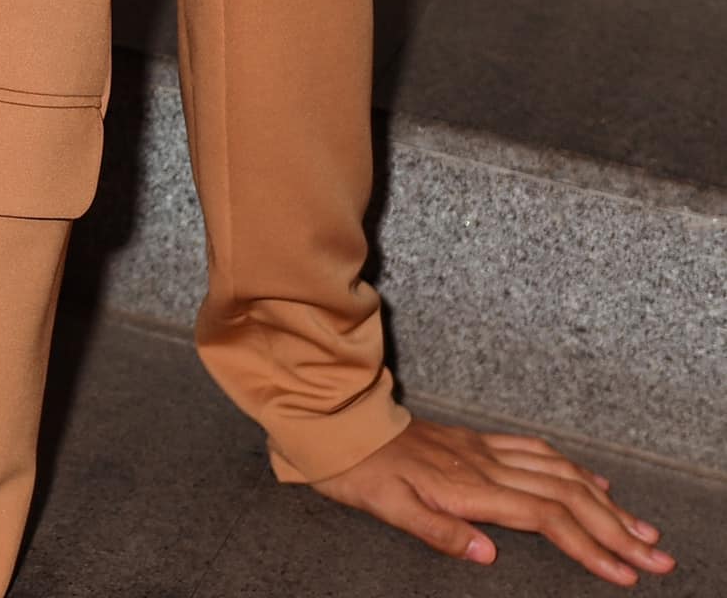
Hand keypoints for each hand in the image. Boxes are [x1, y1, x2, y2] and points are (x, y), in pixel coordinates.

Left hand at [309, 415, 676, 584]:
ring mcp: (485, 450)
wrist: (341, 424)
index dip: (588, 546)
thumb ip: (442, 532)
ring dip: (605, 501)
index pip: (546, 518)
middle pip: (568, 495)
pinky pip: (536, 451)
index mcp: (470, 487)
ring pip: (560, 472)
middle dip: (616, 527)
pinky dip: (573, 467)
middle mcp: (486, 465)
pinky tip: (593, 479)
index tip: (625, 573)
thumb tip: (490, 553)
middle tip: (657, 556)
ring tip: (640, 526)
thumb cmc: (362, 473)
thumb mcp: (391, 509)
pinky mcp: (478, 443)